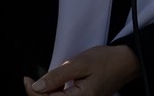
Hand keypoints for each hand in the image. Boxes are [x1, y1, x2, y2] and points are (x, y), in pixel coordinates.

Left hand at [24, 44, 138, 94]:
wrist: (127, 62)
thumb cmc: (106, 60)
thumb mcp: (79, 64)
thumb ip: (57, 76)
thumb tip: (36, 87)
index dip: (32, 92)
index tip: (26, 78)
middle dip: (40, 93)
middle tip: (33, 78)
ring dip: (49, 92)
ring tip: (50, 77)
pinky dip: (58, 91)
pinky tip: (59, 81)